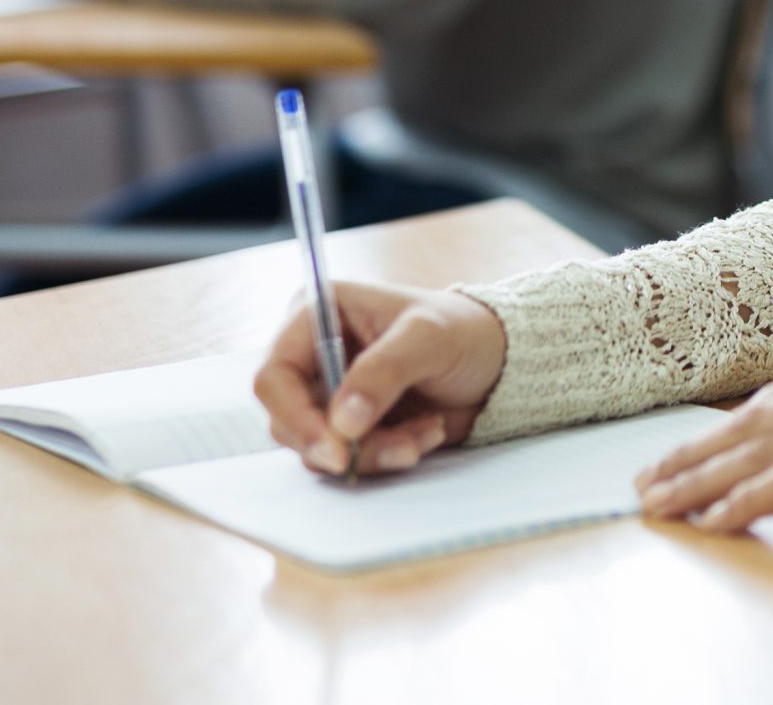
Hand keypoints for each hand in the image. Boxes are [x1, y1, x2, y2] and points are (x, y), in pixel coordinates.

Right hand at [253, 280, 507, 476]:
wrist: (498, 363)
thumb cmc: (462, 331)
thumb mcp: (428, 337)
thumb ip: (382, 372)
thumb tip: (341, 422)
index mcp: (316, 314)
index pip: (274, 375)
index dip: (294, 416)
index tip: (334, 448)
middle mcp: (313, 356)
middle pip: (289, 421)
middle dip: (345, 442)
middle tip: (399, 446)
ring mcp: (330, 395)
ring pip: (320, 448)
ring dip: (375, 450)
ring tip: (426, 431)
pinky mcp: (350, 426)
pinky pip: (349, 459)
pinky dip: (388, 455)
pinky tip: (428, 432)